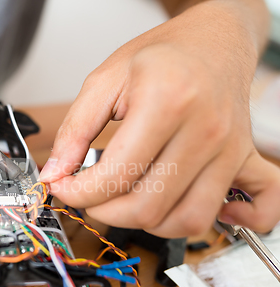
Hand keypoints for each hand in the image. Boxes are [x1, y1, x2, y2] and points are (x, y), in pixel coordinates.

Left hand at [39, 3, 279, 236]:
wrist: (214, 38)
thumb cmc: (162, 54)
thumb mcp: (105, 80)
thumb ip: (75, 130)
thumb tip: (55, 174)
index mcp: (166, 102)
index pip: (116, 175)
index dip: (78, 192)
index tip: (64, 187)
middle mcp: (205, 130)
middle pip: (148, 207)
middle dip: (104, 212)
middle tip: (89, 196)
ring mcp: (230, 149)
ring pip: (187, 220)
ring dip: (147, 223)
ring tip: (126, 199)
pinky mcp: (246, 159)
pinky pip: (257, 209)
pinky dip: (225, 223)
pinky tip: (191, 207)